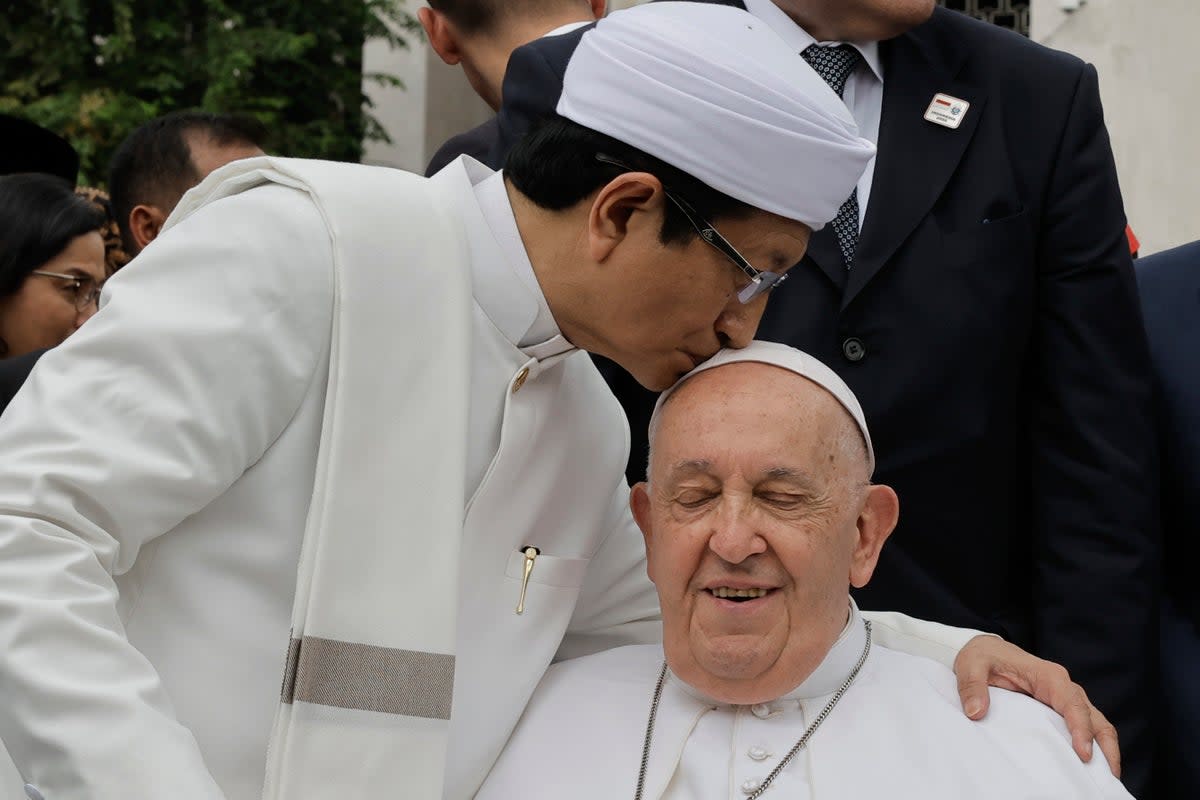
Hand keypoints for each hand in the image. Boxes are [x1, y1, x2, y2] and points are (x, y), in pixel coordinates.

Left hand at [953, 634, 1119, 777]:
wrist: (985, 649)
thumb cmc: (983, 656)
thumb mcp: (971, 665)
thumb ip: (972, 687)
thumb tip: (976, 712)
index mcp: (1047, 675)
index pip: (1072, 703)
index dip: (1081, 728)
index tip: (1083, 753)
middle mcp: (1063, 687)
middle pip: (1094, 716)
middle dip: (1104, 746)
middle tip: (1106, 776)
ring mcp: (1064, 698)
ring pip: (1095, 723)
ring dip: (1104, 749)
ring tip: (1106, 778)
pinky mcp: (1060, 709)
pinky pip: (1083, 727)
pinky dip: (1093, 746)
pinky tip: (1091, 768)